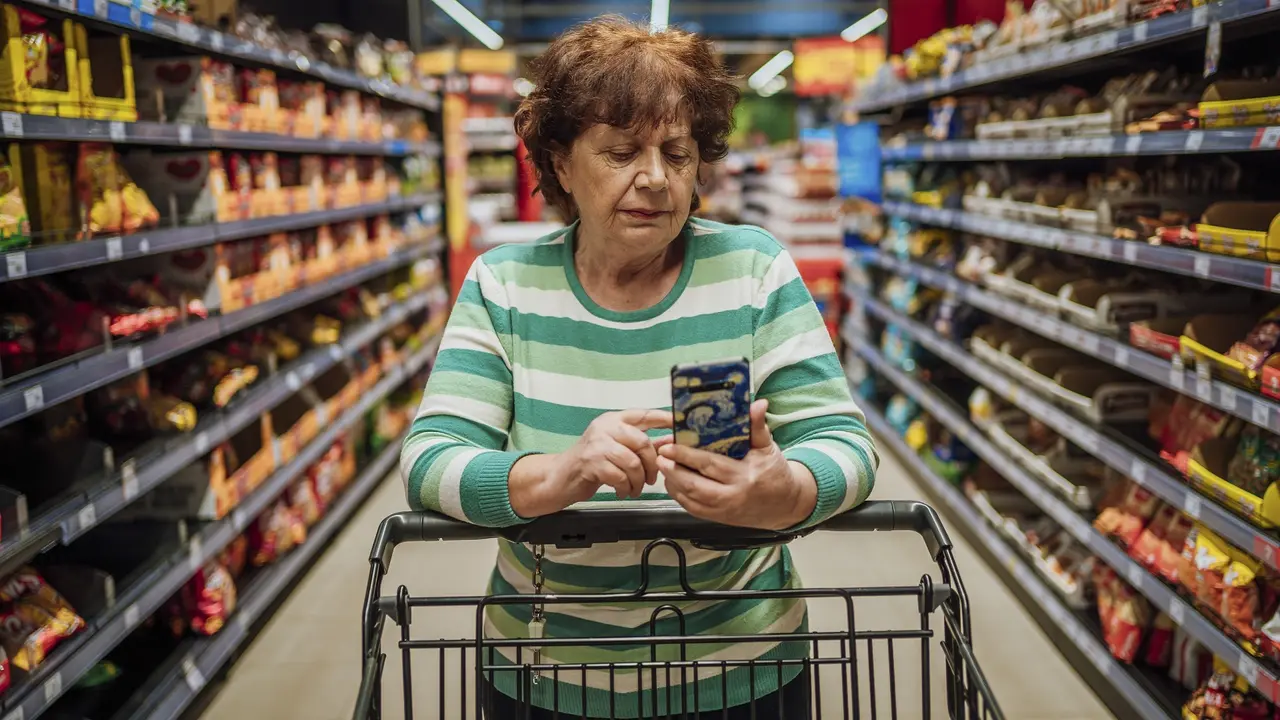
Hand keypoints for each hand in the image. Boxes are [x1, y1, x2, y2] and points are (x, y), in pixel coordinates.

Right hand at [510, 408, 672, 517]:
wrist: (561, 477)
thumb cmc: (592, 463)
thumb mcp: (617, 448)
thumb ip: (641, 445)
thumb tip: (670, 443)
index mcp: (614, 420)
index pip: (643, 414)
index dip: (663, 419)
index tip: (678, 426)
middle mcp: (605, 427)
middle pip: (642, 442)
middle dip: (652, 464)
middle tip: (652, 478)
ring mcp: (597, 444)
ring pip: (632, 462)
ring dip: (638, 480)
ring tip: (635, 488)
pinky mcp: (591, 463)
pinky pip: (620, 476)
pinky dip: (626, 487)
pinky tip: (623, 491)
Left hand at [657, 399, 816, 530]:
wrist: (785, 505)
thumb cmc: (775, 473)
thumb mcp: (768, 447)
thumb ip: (758, 426)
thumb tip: (757, 404)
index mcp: (745, 475)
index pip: (710, 464)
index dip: (686, 455)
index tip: (669, 446)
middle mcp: (733, 495)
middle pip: (695, 484)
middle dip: (673, 470)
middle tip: (659, 456)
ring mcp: (724, 510)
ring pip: (690, 499)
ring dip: (672, 483)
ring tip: (662, 466)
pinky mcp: (719, 518)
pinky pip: (693, 509)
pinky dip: (679, 496)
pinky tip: (673, 482)